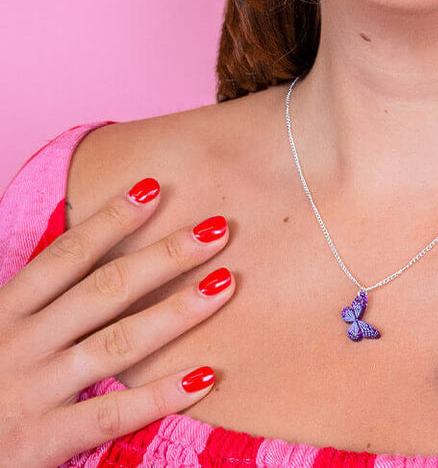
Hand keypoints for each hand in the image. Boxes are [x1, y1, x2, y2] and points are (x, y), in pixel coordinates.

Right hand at [0, 177, 234, 466]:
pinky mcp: (40, 442)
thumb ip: (40, 303)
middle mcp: (21, 343)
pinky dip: (159, 395)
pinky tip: (203, 377)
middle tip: (216, 228)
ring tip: (222, 284)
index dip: (111, 219)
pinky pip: (111, 414)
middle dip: (165, 255)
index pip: (68, 255)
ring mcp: (33, 391)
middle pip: (105, 288)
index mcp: (7, 311)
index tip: (154, 188)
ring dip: (175, 311)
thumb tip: (96, 256)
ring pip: (117, 342)